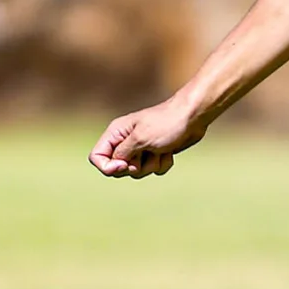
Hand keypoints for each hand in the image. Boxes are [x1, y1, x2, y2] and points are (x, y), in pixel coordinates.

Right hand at [90, 97, 208, 179]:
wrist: (192, 117)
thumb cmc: (166, 123)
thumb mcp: (140, 139)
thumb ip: (122, 154)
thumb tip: (114, 166)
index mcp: (116, 133)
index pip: (97, 156)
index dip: (107, 166)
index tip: (124, 166)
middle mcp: (125, 141)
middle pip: (117, 167)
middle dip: (134, 167)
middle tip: (147, 153)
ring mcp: (141, 148)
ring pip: (137, 171)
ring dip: (151, 164)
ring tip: (160, 149)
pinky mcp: (155, 153)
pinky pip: (153, 169)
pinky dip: (162, 163)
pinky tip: (169, 151)